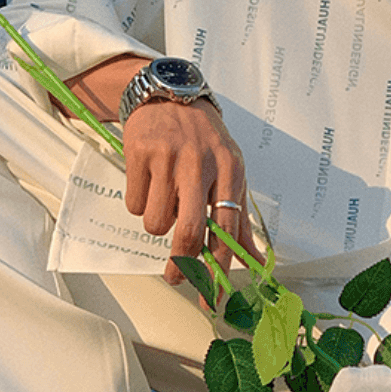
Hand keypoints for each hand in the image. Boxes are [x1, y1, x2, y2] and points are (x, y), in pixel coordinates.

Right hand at [122, 98, 262, 287]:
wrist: (171, 95)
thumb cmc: (204, 141)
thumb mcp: (230, 171)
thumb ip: (239, 219)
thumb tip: (255, 262)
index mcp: (229, 169)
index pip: (227, 227)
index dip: (219, 267)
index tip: (212, 296)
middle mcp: (200, 163)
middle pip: (188, 231)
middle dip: (180, 264)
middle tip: (175, 277)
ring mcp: (168, 157)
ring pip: (156, 222)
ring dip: (157, 223)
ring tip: (164, 200)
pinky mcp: (140, 153)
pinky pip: (134, 204)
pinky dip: (139, 203)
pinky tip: (148, 182)